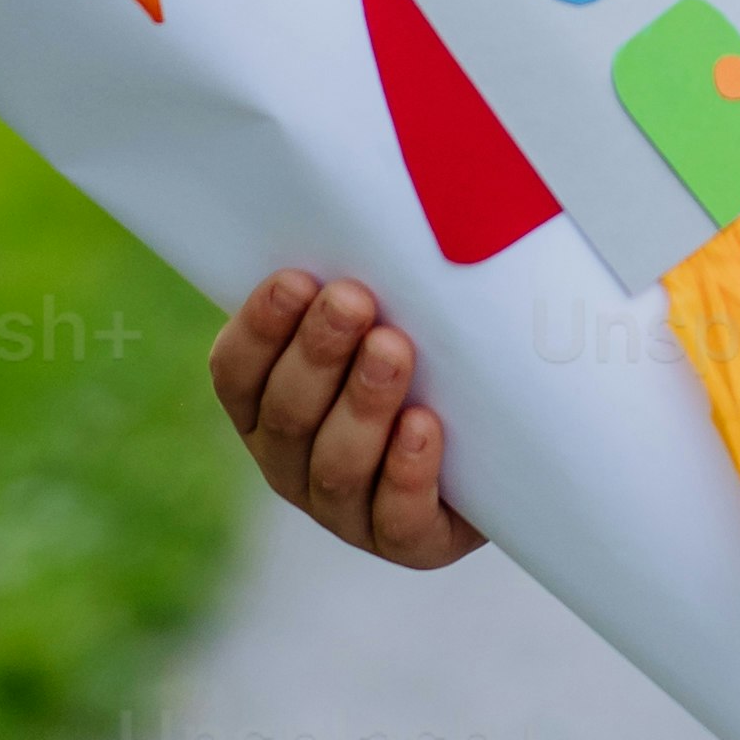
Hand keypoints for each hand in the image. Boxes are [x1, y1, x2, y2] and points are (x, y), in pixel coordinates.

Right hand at [209, 270, 488, 571]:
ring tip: (394, 350)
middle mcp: (292, 462)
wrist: (504, 444)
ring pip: (335, 467)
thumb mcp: (395, 309)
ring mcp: (345, 510)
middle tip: (352, 300)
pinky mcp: (406, 542)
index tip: (295, 279)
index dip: (259, 328)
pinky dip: (406, 473)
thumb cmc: (430, 353)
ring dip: (362, 404)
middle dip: (317, 354)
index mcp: (267, 405)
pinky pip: (395, 519)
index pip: (236, 372)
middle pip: (287, 415)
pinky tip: (424, 427)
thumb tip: (391, 197)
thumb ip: (372, 273)